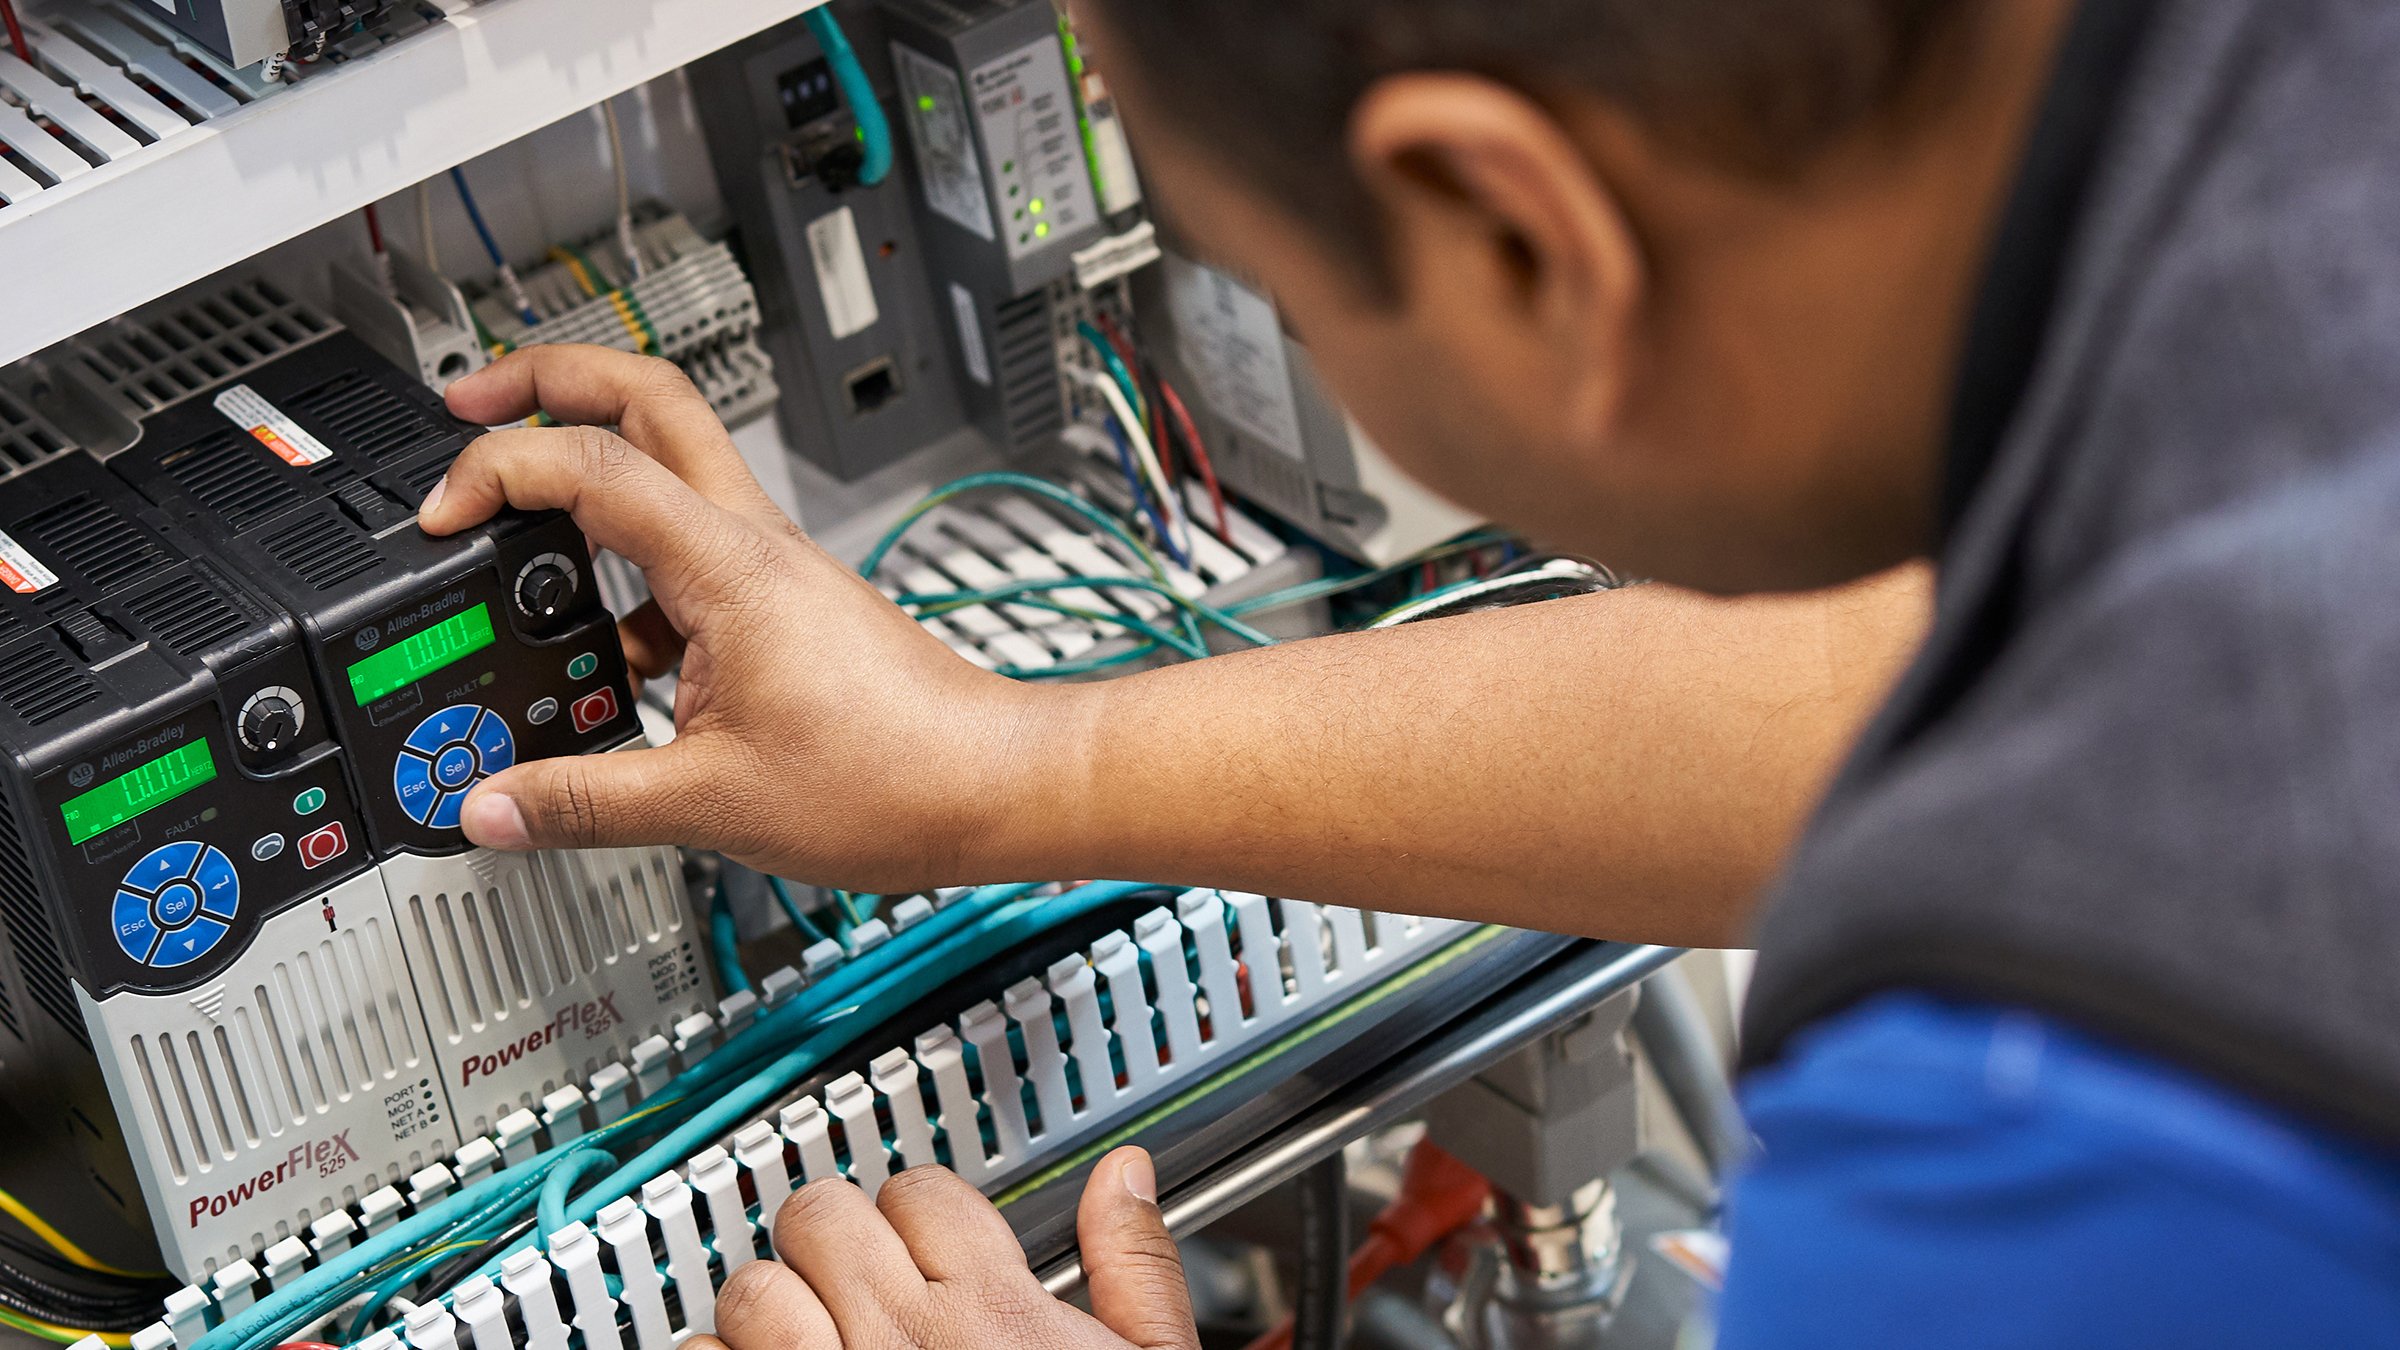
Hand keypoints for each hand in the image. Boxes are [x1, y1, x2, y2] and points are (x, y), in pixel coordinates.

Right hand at [422, 345, 1074, 888]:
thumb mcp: (710, 803)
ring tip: (517, 531)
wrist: (991, 785)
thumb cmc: (895, 778)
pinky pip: (688, 556)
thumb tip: (490, 807)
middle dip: (551, 379)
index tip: (440, 515)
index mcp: (729, 567)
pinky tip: (603, 651)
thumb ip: (584, 804)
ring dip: (589, 478)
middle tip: (472, 404)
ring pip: (671, 470)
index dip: (497, 469)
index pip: (591, 462)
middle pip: (648, 398)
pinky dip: (630, 577)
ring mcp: (771, 567)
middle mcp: (753, 543)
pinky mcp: (783, 605)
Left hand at [698, 1150, 1197, 1349]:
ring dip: (771, 1308)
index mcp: (995, 1315)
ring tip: (804, 1338)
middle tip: (853, 1282)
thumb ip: (1134, 1270)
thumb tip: (1122, 1180)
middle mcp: (904, 1340)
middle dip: (834, 1243)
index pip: (920, 1192)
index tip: (922, 1249)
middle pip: (822, 1217)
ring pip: (753, 1288)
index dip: (920, 1215)